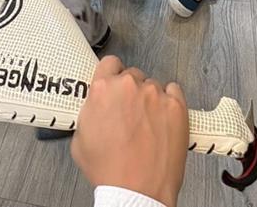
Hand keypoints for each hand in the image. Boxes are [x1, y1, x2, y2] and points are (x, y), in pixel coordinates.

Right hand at [72, 56, 188, 206]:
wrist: (137, 192)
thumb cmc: (110, 171)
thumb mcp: (80, 141)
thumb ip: (88, 114)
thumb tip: (94, 110)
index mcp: (102, 90)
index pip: (109, 63)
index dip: (112, 75)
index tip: (115, 82)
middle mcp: (129, 87)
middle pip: (132, 76)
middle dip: (131, 92)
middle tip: (130, 113)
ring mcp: (155, 95)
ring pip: (153, 85)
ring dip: (150, 99)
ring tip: (148, 123)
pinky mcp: (176, 107)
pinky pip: (174, 91)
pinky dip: (170, 101)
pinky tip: (163, 118)